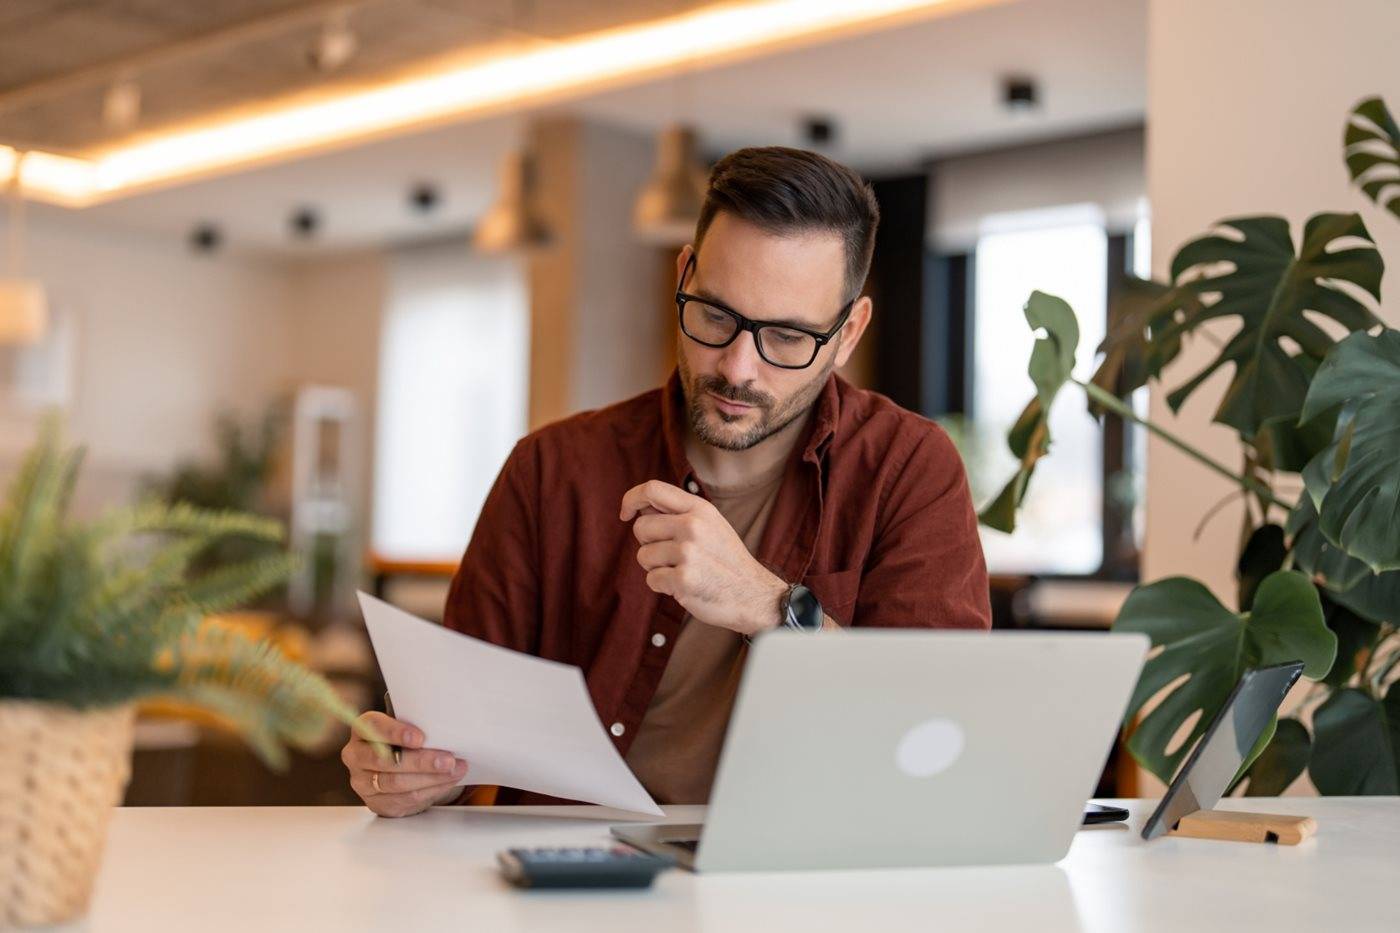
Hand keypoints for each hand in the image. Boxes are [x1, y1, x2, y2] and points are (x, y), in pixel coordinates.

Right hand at [342, 711, 468, 816]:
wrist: (398, 769)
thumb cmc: (404, 742)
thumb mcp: (407, 729)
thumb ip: (417, 727)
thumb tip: (446, 730)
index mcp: (362, 730)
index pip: (373, 727)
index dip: (396, 732)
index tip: (420, 738)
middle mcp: (356, 755)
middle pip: (385, 760)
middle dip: (420, 761)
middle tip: (448, 760)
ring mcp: (363, 782)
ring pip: (396, 783)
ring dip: (430, 778)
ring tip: (454, 770)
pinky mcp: (376, 802)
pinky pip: (405, 798)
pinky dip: (430, 790)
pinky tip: (446, 782)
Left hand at [620, 480, 787, 636]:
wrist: (753, 594)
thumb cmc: (725, 559)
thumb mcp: (710, 524)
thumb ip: (678, 513)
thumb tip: (640, 507)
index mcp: (698, 508)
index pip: (651, 489)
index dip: (631, 499)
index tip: (626, 514)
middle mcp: (692, 526)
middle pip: (640, 527)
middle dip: (648, 544)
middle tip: (671, 555)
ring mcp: (688, 553)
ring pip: (643, 556)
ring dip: (656, 568)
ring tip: (682, 570)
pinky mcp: (683, 579)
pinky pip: (651, 580)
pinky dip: (662, 586)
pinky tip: (683, 586)